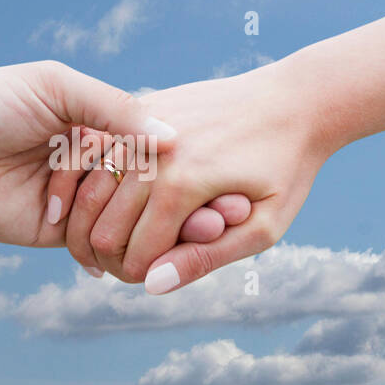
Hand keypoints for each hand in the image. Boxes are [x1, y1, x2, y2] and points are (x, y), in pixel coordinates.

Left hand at [0, 60, 247, 249]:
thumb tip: (175, 140)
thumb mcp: (60, 90)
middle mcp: (91, 164)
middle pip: (151, 191)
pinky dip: (122, 257)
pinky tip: (157, 264)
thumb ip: (116, 111)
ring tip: (204, 242)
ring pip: (129, 223)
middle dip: (189, 206)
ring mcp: (74, 201)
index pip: (157, 151)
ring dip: (163, 234)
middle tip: (229, 218)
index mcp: (97, 124)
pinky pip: (92, 249)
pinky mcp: (51, 234)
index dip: (193, 167)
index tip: (231, 179)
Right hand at [62, 58, 336, 292]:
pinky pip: (96, 154)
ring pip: (88, 194)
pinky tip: (110, 200)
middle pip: (101, 231)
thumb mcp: (264, 226)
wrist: (296, 99)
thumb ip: (206, 258)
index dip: (139, 278)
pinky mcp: (141, 107)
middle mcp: (154, 153)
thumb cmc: (287, 167)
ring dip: (94, 224)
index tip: (155, 276)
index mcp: (182, 185)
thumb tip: (151, 285)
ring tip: (119, 236)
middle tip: (135, 261)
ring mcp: (142, 125)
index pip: (133, 258)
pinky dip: (93, 184)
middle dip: (111, 258)